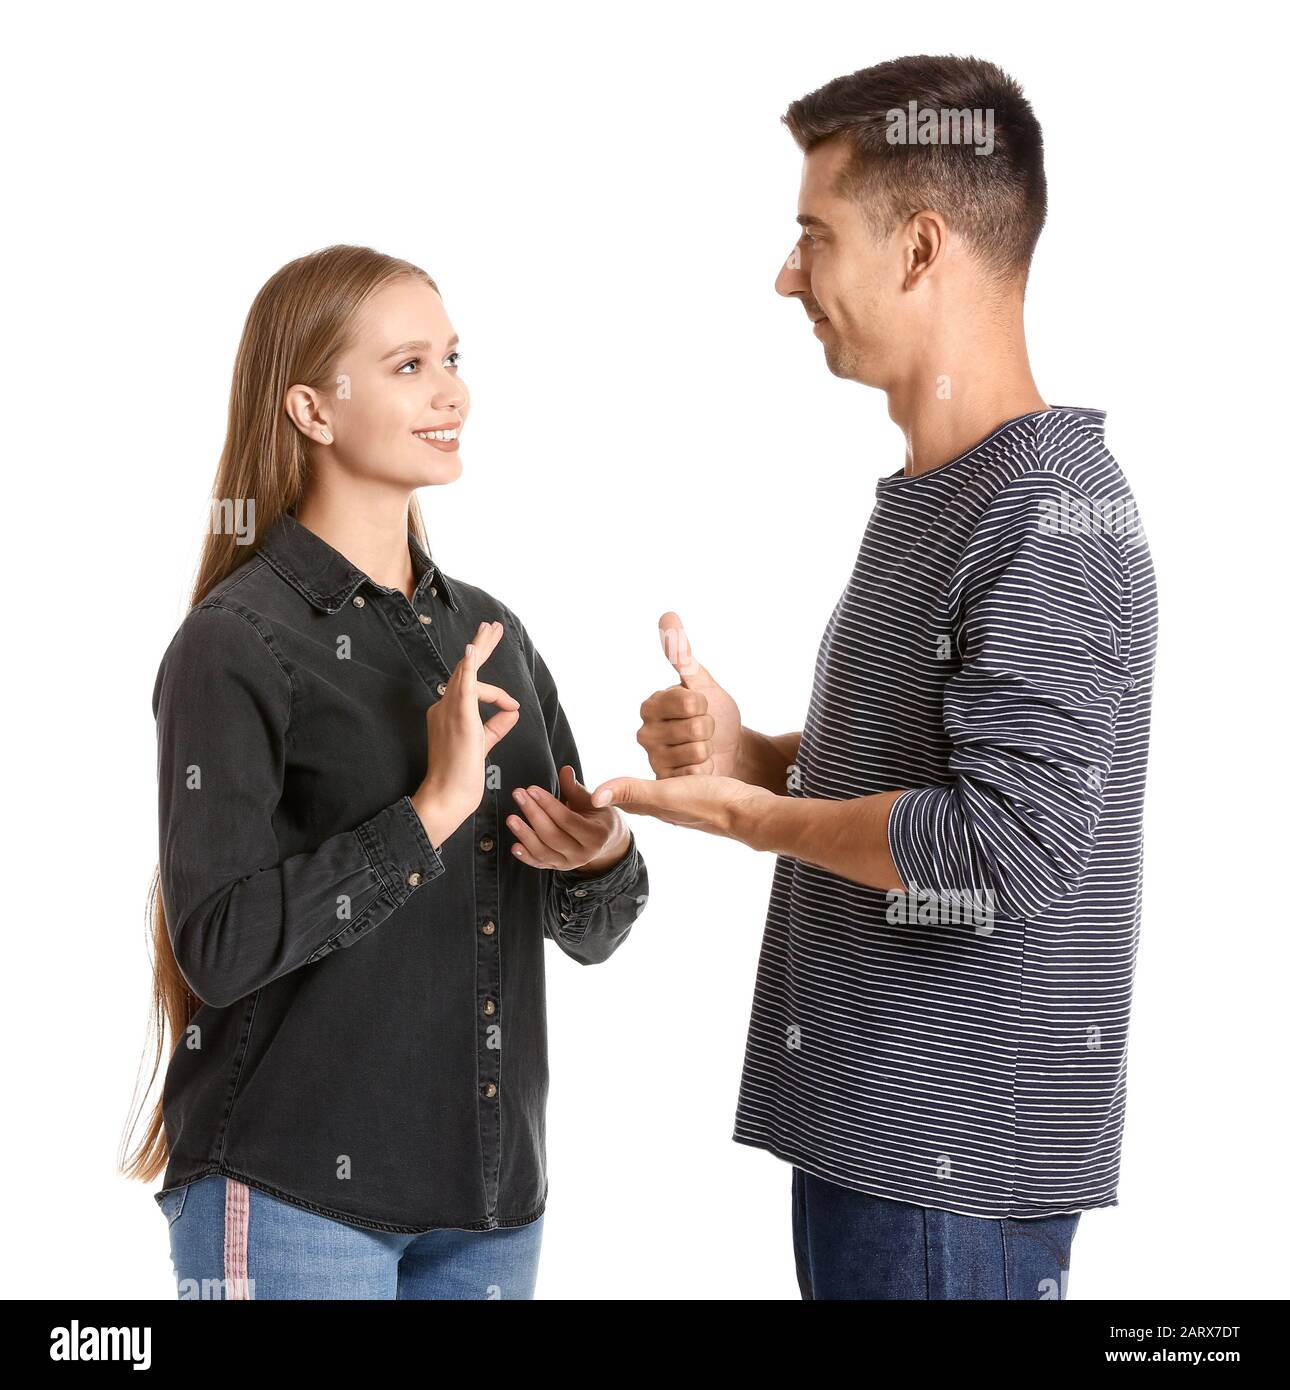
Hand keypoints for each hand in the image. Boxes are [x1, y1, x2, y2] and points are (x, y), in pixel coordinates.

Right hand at [413, 621, 519, 848]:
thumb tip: (513, 710)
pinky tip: (473, 650)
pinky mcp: (458, 717)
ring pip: (465, 672)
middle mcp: (444, 707)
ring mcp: (449, 710)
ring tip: (492, 629)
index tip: (512, 706)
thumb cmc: (462, 776)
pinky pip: (462, 686)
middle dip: (480, 647)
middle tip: (492, 627)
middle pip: (464, 671)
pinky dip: (468, 667)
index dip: (496, 694)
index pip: (471, 689)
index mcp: (449, 714)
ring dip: (480, 648)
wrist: (448, 795)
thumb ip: (496, 726)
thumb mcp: (483, 745)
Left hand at [507, 763, 631, 873]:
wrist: (606, 841)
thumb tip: (565, 770)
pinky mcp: (558, 868)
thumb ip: (576, 788)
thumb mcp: (592, 802)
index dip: (548, 804)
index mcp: (595, 835)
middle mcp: (583, 854)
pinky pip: (539, 864)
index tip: (532, 789)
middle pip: (552, 835)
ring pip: (543, 852)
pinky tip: (514, 846)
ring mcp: (569, 864)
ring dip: (525, 835)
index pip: (567, 820)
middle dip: (533, 814)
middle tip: (519, 796)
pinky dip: (526, 856)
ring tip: (511, 818)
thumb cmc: (598, 816)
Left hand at [589, 771, 771, 839]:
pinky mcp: (701, 800)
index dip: (596, 795)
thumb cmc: (709, 803)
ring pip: (650, 799)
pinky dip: (662, 786)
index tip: (578, 789)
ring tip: (623, 788)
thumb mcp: (666, 793)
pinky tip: (669, 782)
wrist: (750, 814)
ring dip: (635, 792)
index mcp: (652, 808)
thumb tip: (594, 796)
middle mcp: (664, 810)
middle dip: (612, 796)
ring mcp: (683, 808)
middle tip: (592, 788)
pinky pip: (672, 793)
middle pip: (630, 803)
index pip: (616, 802)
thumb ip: (632, 790)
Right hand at [638, 611, 742, 777]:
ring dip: (709, 750)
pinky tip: (702, 768)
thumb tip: (668, 616)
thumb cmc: (715, 714)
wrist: (729, 751)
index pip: (687, 700)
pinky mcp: (665, 783)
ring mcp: (654, 759)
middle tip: (704, 731)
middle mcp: (645, 731)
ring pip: (697, 751)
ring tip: (703, 748)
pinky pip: (696, 773)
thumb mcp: (702, 682)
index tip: (701, 706)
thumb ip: (682, 653)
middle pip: (695, 727)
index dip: (704, 704)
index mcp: (651, 704)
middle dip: (709, 728)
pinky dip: (706, 770)